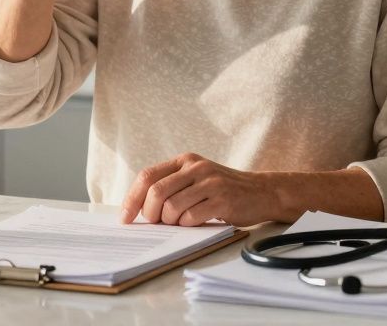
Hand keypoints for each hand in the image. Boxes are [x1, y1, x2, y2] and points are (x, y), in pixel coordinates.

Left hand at [119, 153, 277, 226]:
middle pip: (156, 192)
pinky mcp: (222, 199)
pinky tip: (195, 223)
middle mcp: (195, 167)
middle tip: (155, 223)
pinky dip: (187, 226)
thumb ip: (172, 186)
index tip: (125, 217)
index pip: (147, 176)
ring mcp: (210, 182)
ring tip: (180, 223)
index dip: (132, 198)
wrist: (261, 192)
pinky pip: (191, 217)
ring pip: (172, 207)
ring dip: (170, 222)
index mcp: (184, 160)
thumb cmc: (222, 190)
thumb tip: (138, 208)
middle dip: (149, 213)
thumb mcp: (196, 179)